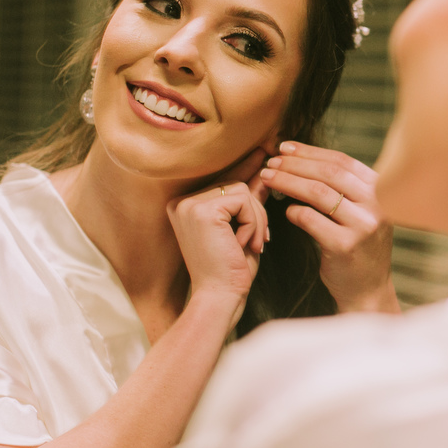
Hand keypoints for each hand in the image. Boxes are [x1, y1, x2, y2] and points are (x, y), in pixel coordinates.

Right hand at [167, 149, 269, 322]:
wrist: (220, 297)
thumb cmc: (231, 271)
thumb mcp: (244, 229)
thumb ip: (249, 202)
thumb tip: (264, 174)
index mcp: (185, 205)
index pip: (222, 180)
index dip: (246, 168)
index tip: (265, 150)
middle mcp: (181, 201)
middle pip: (235, 183)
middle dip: (256, 211)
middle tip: (260, 240)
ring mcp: (189, 203)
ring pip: (242, 189)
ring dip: (256, 219)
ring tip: (249, 245)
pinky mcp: (202, 209)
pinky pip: (243, 199)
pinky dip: (253, 222)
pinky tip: (243, 244)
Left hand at [260, 141, 399, 312]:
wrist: (369, 291)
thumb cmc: (359, 249)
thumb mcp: (363, 213)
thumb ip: (345, 189)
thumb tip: (305, 159)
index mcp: (382, 192)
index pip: (343, 161)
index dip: (311, 152)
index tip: (285, 147)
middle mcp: (377, 205)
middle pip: (329, 173)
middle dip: (295, 164)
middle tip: (271, 161)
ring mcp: (363, 226)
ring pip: (317, 192)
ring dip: (288, 181)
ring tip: (268, 178)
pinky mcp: (345, 246)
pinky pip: (310, 219)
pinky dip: (293, 211)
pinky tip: (284, 210)